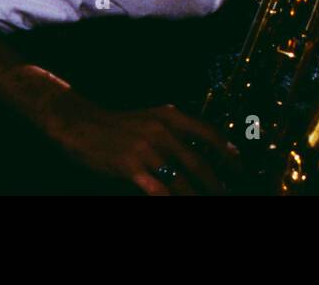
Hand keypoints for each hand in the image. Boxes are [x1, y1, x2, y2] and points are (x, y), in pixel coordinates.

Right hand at [39, 92, 239, 195]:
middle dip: (217, 182)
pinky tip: (176, 202)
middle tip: (227, 193)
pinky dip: (171, 200)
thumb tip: (194, 153)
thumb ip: (171, 133)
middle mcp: (162, 130)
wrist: (78, 121)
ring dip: (197, 195)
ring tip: (207, 201)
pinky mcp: (130, 166)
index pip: (208, 132)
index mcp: (170, 116)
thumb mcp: (148, 119)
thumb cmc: (115, 124)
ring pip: (181, 179)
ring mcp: (146, 148)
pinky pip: (157, 190)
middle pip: (199, 161)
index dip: (226, 151)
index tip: (240, 165)